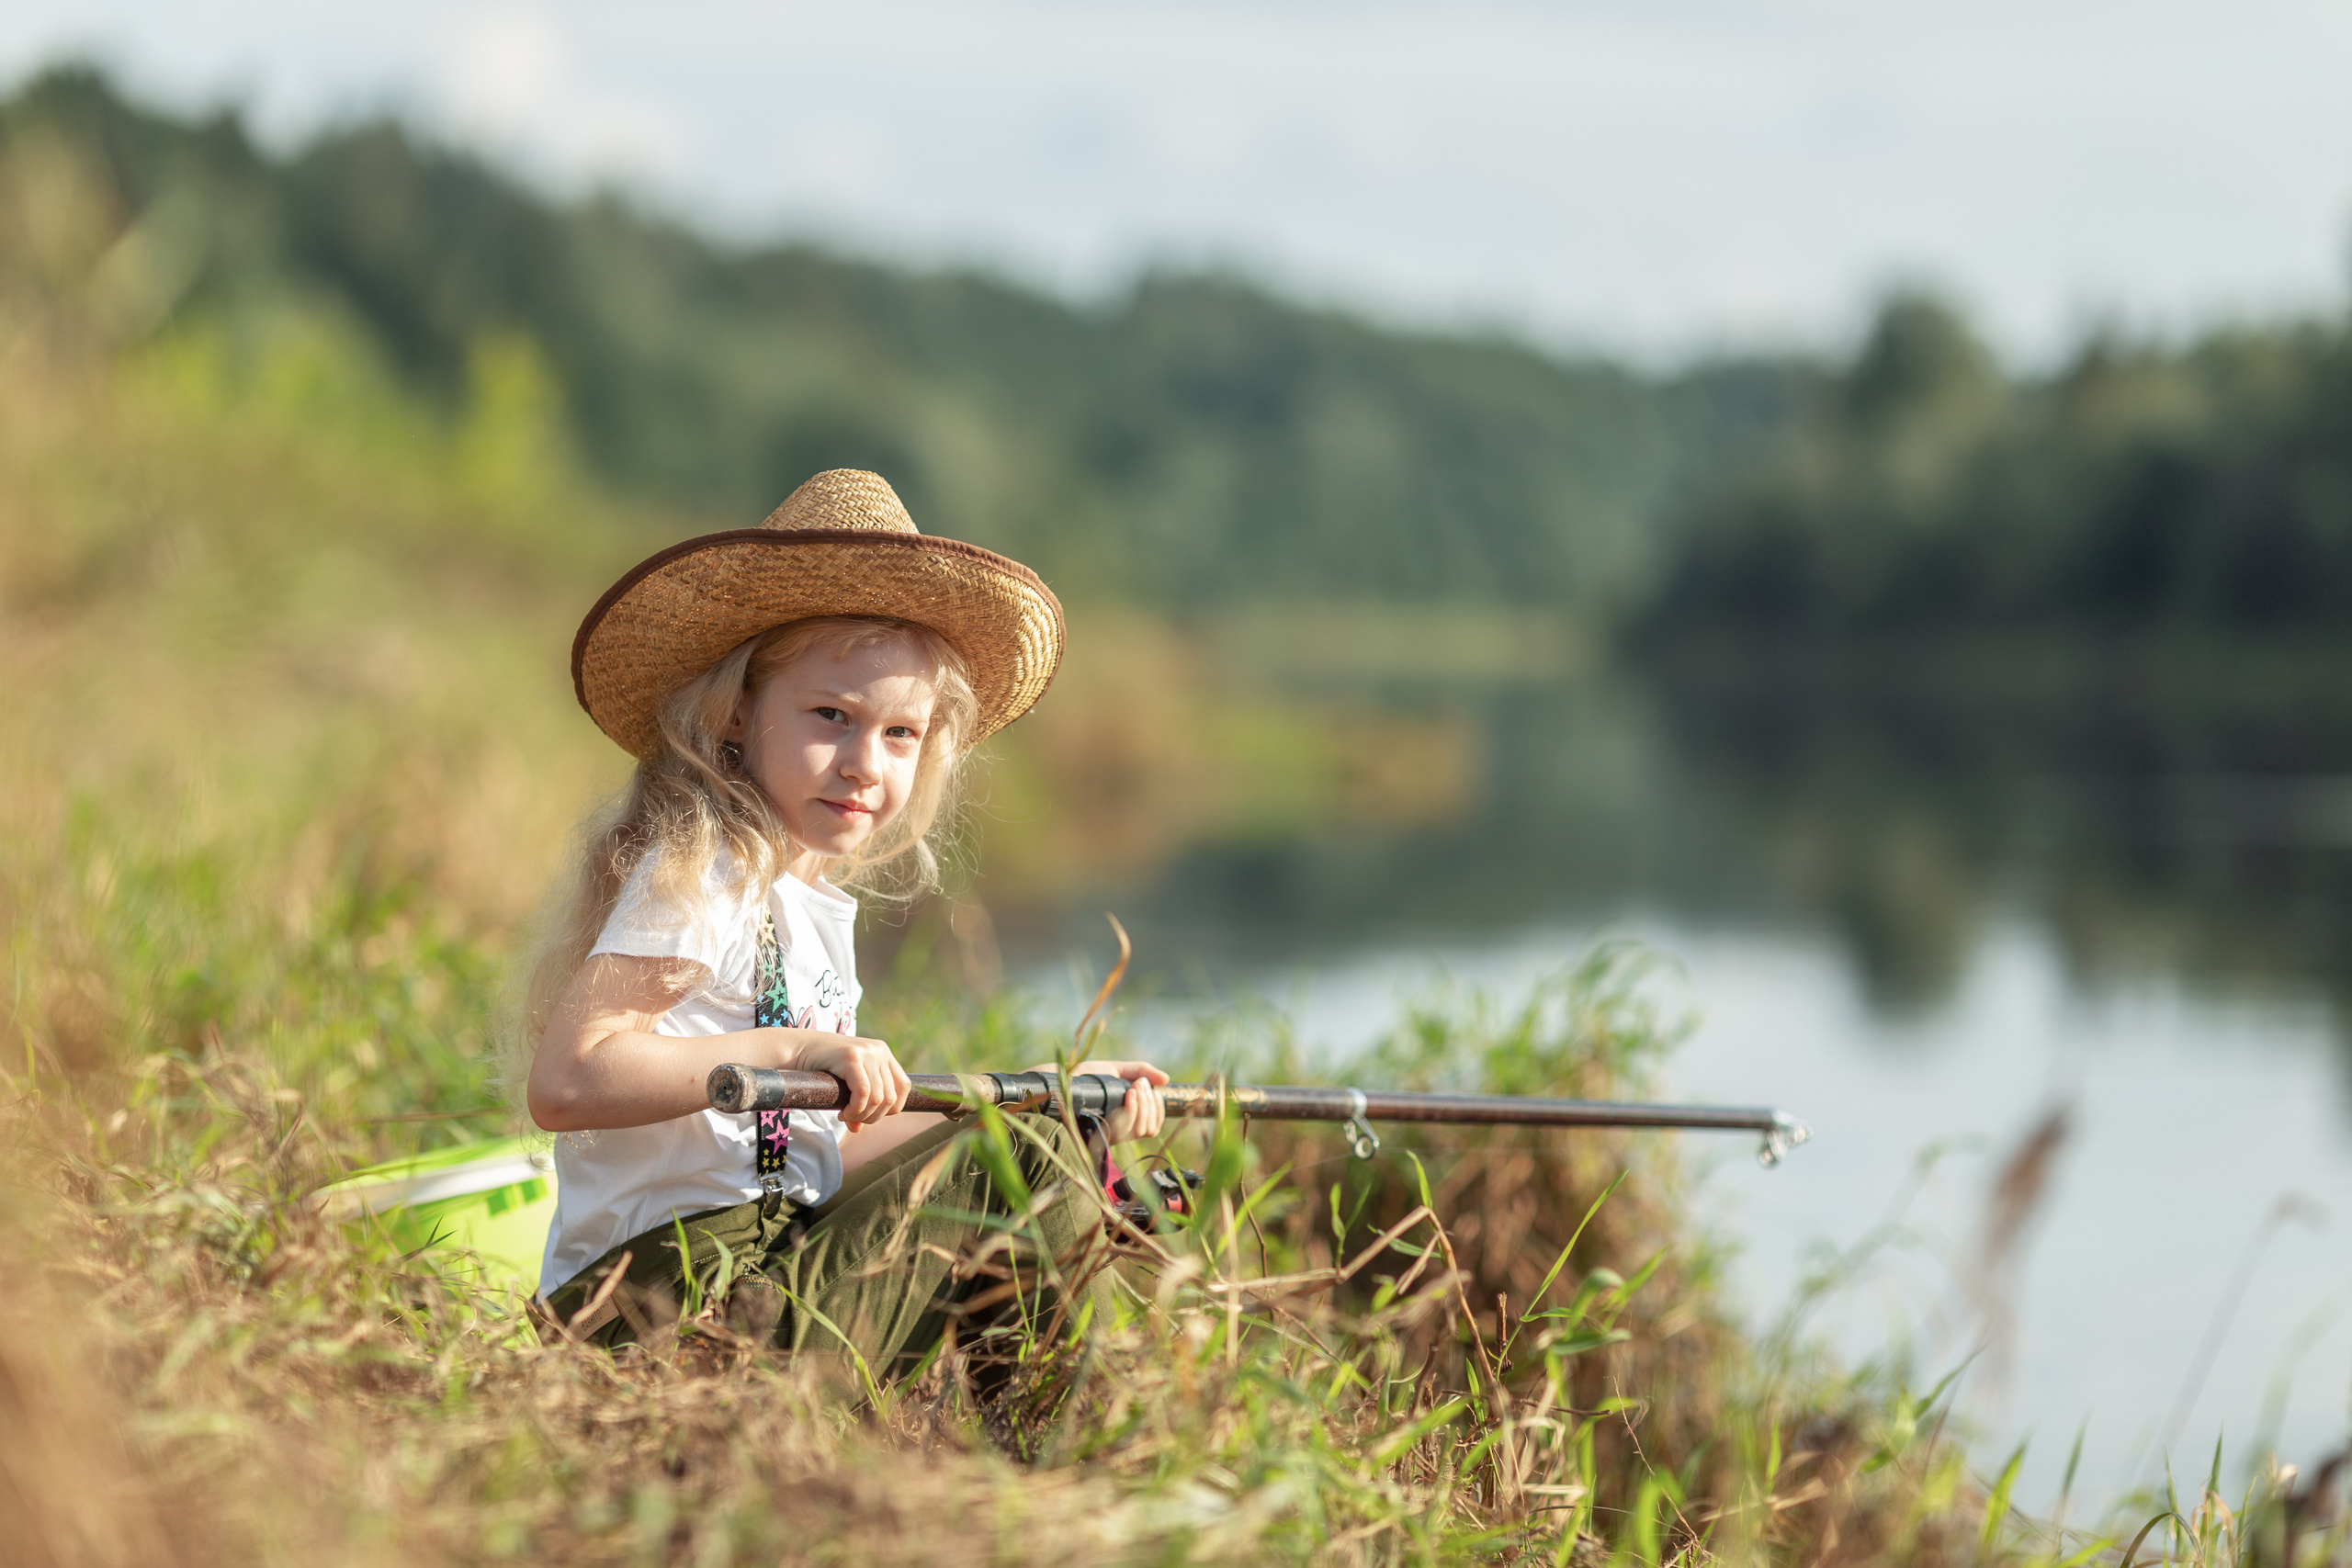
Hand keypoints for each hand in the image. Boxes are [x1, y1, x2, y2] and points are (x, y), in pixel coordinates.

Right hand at [787, 1034, 911, 1130]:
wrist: (796, 1050)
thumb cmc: (822, 1070)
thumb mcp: (847, 1088)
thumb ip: (859, 1105)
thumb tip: (858, 1129)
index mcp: (884, 1054)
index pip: (903, 1087)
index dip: (890, 1109)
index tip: (867, 1115)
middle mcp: (879, 1050)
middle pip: (891, 1097)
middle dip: (873, 1116)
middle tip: (853, 1120)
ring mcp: (867, 1051)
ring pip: (878, 1098)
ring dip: (862, 1115)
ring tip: (845, 1117)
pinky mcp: (852, 1057)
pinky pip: (863, 1093)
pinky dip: (855, 1110)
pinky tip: (843, 1114)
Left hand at [1027, 1058, 1169, 1142]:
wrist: (1055, 1077)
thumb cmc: (1082, 1075)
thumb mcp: (1115, 1070)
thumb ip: (1139, 1071)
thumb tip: (1166, 1080)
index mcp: (1123, 1118)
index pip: (1151, 1127)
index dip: (1158, 1111)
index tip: (1154, 1090)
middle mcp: (1116, 1129)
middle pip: (1147, 1130)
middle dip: (1150, 1105)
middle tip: (1140, 1084)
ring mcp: (1106, 1132)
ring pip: (1137, 1131)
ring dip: (1143, 1107)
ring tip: (1135, 1087)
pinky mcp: (1096, 1132)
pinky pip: (1122, 1131)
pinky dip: (1131, 1110)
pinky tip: (1129, 1094)